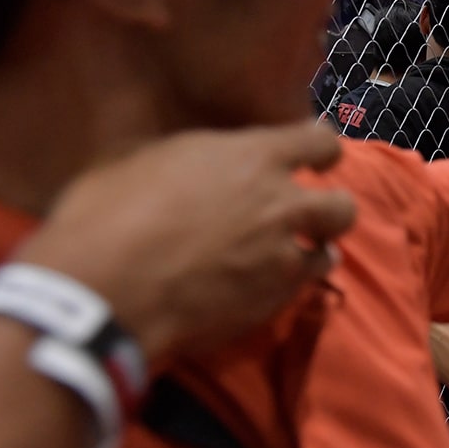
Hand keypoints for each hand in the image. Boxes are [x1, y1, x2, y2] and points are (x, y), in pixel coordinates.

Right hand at [11, 122, 356, 366]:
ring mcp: (282, 259)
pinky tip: (259, 291)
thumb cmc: (107, 214)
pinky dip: (285, 289)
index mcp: (254, 158)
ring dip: (314, 252)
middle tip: (305, 216)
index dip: (320, 150)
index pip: (320, 142)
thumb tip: (191, 163)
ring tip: (292, 257)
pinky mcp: (270, 305)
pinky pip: (297, 293)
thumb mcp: (140, 160)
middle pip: (343, 205)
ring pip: (329, 255)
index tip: (315, 158)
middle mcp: (282, 206)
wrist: (105, 292)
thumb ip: (187, 158)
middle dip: (330, 209)